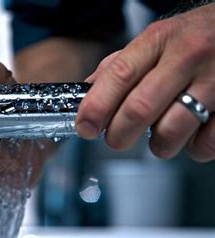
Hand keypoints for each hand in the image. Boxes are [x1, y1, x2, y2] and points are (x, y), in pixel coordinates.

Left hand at [76, 3, 214, 161]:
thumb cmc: (193, 38)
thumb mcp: (154, 41)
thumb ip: (120, 67)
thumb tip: (87, 96)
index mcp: (158, 40)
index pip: (119, 76)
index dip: (96, 107)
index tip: (85, 127)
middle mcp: (187, 56)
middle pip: (139, 109)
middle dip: (119, 134)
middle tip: (116, 139)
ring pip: (171, 132)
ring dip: (158, 145)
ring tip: (161, 135)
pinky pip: (205, 143)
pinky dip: (192, 148)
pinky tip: (192, 133)